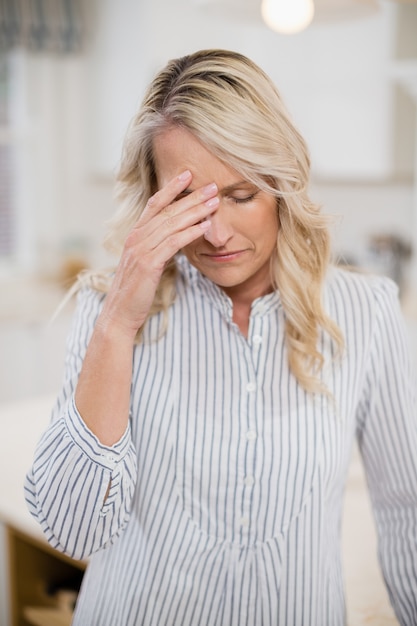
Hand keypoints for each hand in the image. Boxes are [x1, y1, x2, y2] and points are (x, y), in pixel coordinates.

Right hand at [98, 170, 218, 339]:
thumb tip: (176, 238)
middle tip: (213, 185)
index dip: (171, 188)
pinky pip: (172, 243)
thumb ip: (157, 247)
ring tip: (214, 202)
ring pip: (172, 224)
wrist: (120, 313)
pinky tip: (205, 227)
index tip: (188, 174)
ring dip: (195, 211)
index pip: (154, 204)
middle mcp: (136, 237)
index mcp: (135, 235)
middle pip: (167, 211)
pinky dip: (190, 232)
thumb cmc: (135, 290)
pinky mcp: (148, 264)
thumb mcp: (146, 263)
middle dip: (191, 196)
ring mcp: (141, 250)